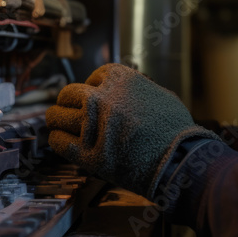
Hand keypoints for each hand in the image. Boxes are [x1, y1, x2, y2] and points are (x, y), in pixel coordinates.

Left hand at [45, 63, 217, 197]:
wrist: (180, 160)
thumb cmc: (175, 129)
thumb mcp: (159, 94)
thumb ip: (136, 89)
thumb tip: (122, 91)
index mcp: (120, 79)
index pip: (93, 76)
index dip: (91, 87)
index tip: (92, 96)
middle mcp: (101, 98)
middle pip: (69, 93)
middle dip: (67, 101)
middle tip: (67, 110)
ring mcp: (92, 126)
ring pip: (57, 116)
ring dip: (56, 119)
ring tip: (57, 124)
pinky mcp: (87, 154)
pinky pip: (59, 142)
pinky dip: (57, 140)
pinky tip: (61, 140)